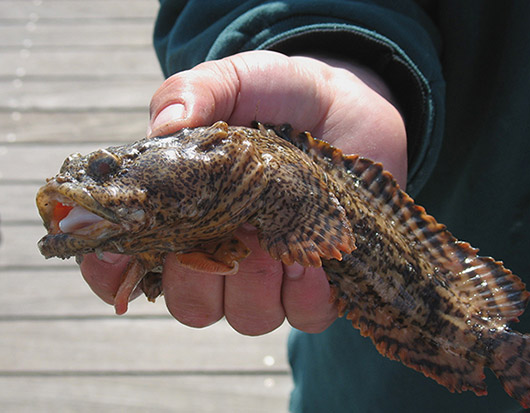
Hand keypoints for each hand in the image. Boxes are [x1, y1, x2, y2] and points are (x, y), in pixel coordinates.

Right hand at [79, 50, 406, 334]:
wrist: (347, 107)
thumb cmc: (282, 96)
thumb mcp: (235, 81)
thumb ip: (193, 93)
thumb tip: (164, 127)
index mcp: (186, 210)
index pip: (132, 259)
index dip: (113, 269)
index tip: (125, 251)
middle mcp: (222, 251)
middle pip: (188, 303)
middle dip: (203, 275)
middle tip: (231, 226)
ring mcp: (270, 273)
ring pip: (244, 317)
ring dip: (259, 282)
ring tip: (278, 234)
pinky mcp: (317, 284)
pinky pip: (301, 316)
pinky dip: (306, 295)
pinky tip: (313, 256)